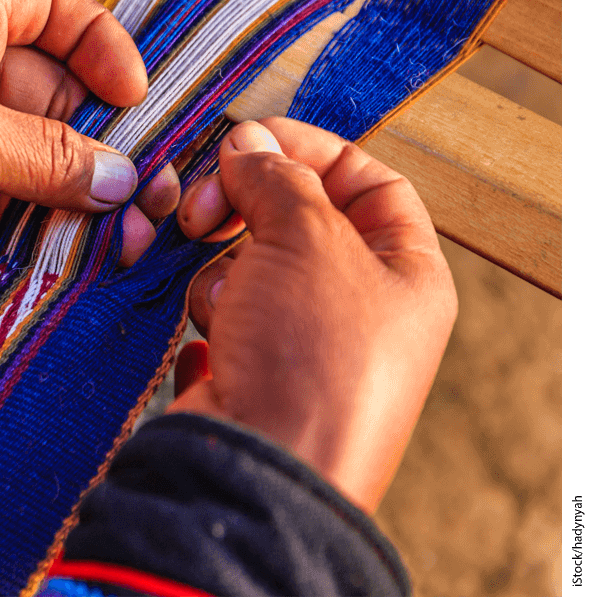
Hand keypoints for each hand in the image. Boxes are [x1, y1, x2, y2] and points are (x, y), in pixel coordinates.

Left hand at [0, 0, 179, 303]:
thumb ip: (48, 155)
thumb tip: (121, 179)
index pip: (49, 1)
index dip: (97, 39)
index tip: (133, 94)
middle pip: (49, 88)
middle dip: (94, 133)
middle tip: (142, 188)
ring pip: (25, 153)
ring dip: (68, 188)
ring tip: (122, 231)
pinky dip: (31, 224)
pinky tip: (74, 251)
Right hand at [169, 118, 456, 512]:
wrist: (260, 469)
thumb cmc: (312, 362)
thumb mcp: (308, 238)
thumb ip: (277, 177)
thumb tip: (246, 144)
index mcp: (407, 274)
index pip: (366, 181)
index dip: (307, 150)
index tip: (246, 139)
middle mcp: (361, 309)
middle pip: (296, 220)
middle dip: (243, 207)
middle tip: (201, 209)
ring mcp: (303, 346)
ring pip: (247, 265)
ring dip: (219, 271)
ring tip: (220, 305)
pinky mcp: (251, 375)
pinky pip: (218, 316)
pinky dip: (204, 319)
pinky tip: (211, 348)